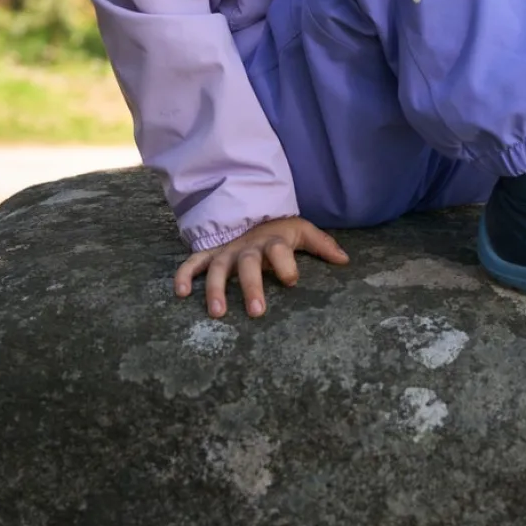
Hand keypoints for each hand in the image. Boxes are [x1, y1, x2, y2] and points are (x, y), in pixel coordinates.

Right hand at [174, 215, 349, 318]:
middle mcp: (248, 247)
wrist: (251, 211)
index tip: (292, 280)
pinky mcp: (210, 255)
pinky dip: (184, 275)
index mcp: (272, 241)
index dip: (285, 263)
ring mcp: (226, 251)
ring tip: (218, 313)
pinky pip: (192, 263)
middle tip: (257, 311)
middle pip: (248, 264)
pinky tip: (180, 293)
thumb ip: (322, 245)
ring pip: (218, 268)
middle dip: (252, 286)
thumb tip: (345, 261)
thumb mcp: (302, 231)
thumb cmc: (279, 231)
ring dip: (216, 289)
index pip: (279, 250)